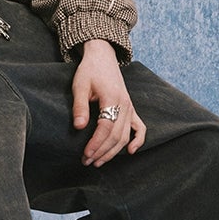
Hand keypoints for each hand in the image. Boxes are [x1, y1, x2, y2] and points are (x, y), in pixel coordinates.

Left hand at [72, 39, 145, 165]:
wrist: (102, 57)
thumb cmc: (89, 71)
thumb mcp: (80, 85)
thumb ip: (80, 106)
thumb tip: (78, 126)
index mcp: (112, 98)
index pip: (105, 128)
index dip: (96, 144)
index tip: (85, 154)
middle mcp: (125, 104)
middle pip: (116, 135)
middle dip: (102, 151)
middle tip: (87, 162)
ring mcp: (130, 107)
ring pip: (125, 136)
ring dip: (113, 151)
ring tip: (98, 161)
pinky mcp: (131, 108)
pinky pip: (139, 127)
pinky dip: (138, 140)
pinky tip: (130, 151)